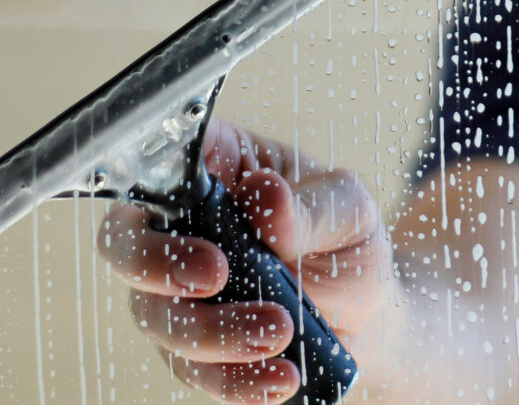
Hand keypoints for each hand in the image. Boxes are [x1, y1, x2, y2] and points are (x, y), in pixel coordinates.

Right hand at [97, 116, 393, 403]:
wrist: (370, 311)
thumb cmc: (349, 238)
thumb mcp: (347, 208)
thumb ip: (309, 206)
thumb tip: (264, 197)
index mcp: (217, 165)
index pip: (160, 160)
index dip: (155, 183)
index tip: (196, 209)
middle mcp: (184, 224)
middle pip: (126, 243)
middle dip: (161, 267)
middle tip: (216, 276)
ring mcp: (178, 289)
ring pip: (155, 314)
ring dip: (213, 332)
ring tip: (279, 330)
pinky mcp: (193, 347)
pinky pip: (191, 370)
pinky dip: (233, 380)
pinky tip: (277, 380)